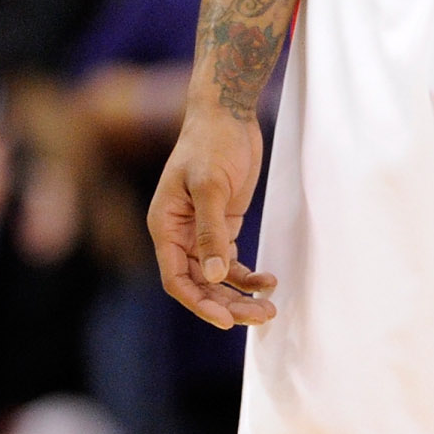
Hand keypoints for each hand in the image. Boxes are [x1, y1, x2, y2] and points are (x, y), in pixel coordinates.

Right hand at [148, 103, 276, 330]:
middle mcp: (179, 233)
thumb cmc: (211, 143)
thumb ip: (211, 232)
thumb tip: (213, 274)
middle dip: (227, 303)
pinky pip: (231, 261)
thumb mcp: (210, 186)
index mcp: (164, 225)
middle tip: (260, 317)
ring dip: (240, 295)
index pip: (176, 279)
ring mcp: (200, 230)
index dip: (199, 303)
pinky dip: (248, 276)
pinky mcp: (222, 223)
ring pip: (216, 277)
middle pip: (199, 284)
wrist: (228, 113)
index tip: (227, 320)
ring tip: (268, 308)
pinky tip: (268, 281)